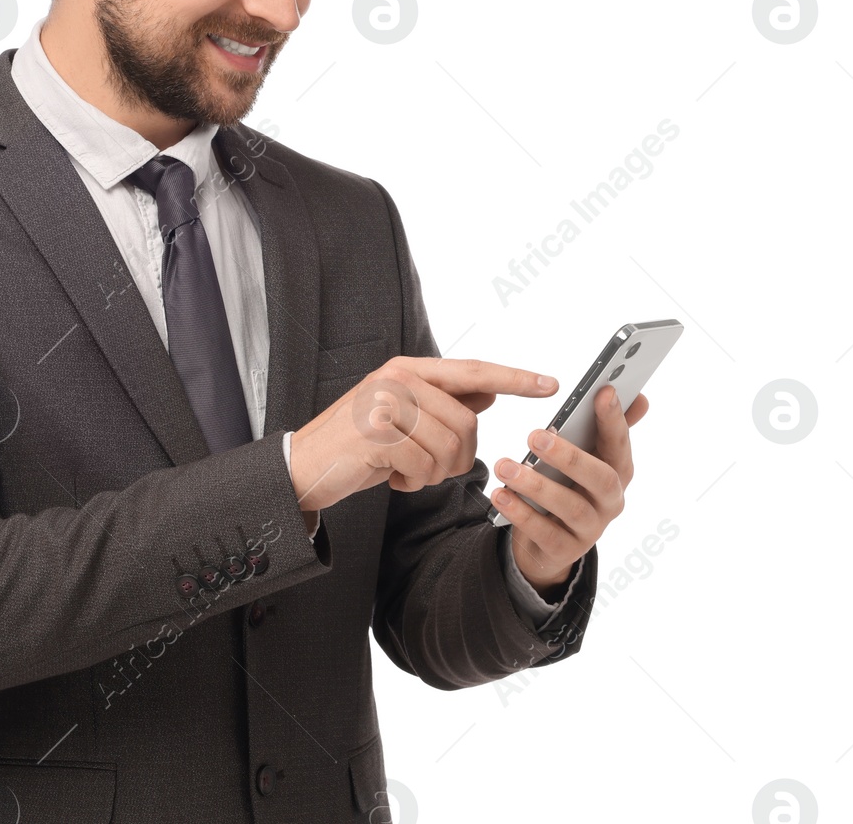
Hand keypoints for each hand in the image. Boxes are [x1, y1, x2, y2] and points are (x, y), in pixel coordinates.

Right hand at [290, 358, 558, 515]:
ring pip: (449, 445)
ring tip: (405, 471)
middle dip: (456, 457)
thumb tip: (489, 390)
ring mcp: (384, 402)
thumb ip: (442, 402)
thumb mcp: (401, 419)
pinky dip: (414, 482)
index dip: (514, 377)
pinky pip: (424, 464)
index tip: (549, 382)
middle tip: (427, 468)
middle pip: (466, 421)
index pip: (473, 370)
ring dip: (434, 472)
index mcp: (407, 371)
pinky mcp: (376, 432)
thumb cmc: (355, 445)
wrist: (303, 467)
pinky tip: (392, 478)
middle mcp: (397, 379)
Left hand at [492, 384, 650, 591]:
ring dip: (536, 485)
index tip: (603, 392)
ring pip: (570, 506)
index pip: (619, 443)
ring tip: (504, 466)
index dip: (614, 419)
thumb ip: (605, 429)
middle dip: (569, 456)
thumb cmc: (567, 486)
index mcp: (617, 471)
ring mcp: (591, 528)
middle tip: (534, 436)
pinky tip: (500, 495)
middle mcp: (610, 501)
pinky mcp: (565, 549)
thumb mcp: (585, 458)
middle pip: (600, 478)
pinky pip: (545, 532)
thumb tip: (639, 397)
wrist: (549, 543)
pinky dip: (521, 513)